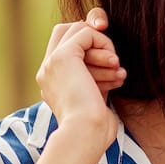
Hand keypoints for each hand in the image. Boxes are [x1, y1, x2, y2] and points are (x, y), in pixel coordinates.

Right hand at [36, 8, 124, 146]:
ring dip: (104, 45)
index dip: (87, 41)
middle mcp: (47, 69)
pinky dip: (105, 44)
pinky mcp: (62, 57)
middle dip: (94, 33)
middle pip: (66, 30)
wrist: (86, 134)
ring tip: (117, 68)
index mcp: (52, 80)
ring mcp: (51, 62)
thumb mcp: (97, 95)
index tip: (111, 57)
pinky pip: (86, 33)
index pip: (63, 45)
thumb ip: (97, 75)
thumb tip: (112, 60)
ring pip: (78, 29)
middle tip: (113, 54)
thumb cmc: (96, 126)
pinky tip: (113, 64)